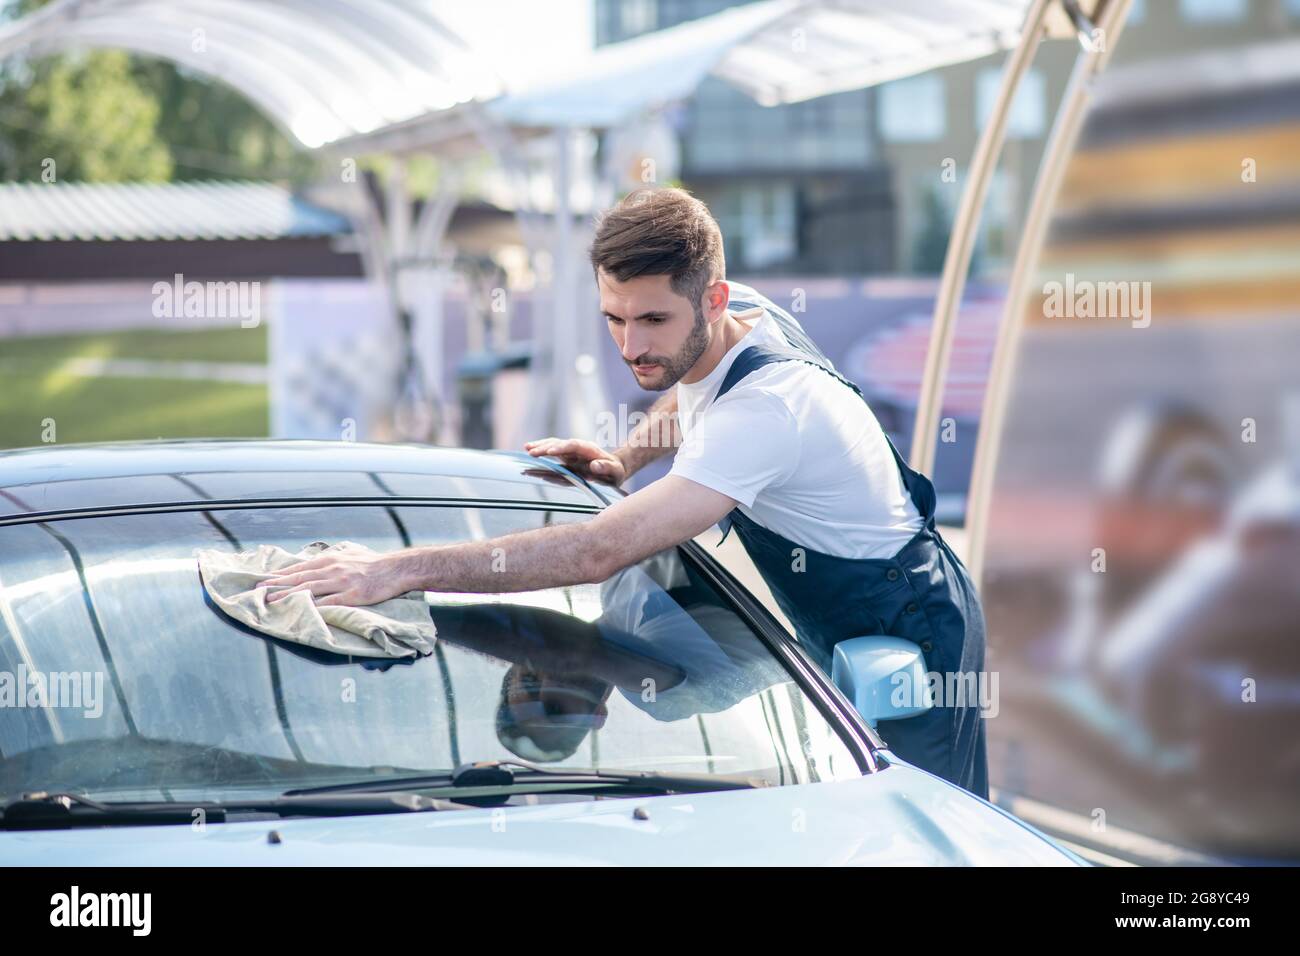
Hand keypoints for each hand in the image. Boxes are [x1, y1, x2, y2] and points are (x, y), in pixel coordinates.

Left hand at [260, 547, 413, 607]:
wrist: (396, 568)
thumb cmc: (373, 562)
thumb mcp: (350, 553)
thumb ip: (332, 558)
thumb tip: (316, 561)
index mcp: (331, 560)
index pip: (300, 568)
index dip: (281, 575)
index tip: (265, 580)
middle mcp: (333, 569)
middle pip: (300, 578)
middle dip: (277, 584)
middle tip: (259, 590)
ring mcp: (342, 583)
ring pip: (310, 589)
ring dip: (289, 595)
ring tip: (272, 601)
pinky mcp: (353, 595)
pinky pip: (330, 602)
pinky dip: (314, 606)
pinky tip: (302, 610)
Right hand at [525, 437, 626, 485]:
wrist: (614, 467)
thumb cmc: (615, 471)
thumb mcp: (615, 471)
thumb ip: (606, 467)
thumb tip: (595, 465)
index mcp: (589, 449)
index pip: (574, 445)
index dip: (562, 448)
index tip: (550, 451)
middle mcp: (578, 448)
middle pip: (560, 444)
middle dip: (546, 447)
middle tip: (531, 452)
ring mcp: (571, 451)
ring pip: (554, 445)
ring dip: (540, 446)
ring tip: (526, 448)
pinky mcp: (566, 456)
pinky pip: (552, 451)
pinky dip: (541, 449)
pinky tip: (529, 450)